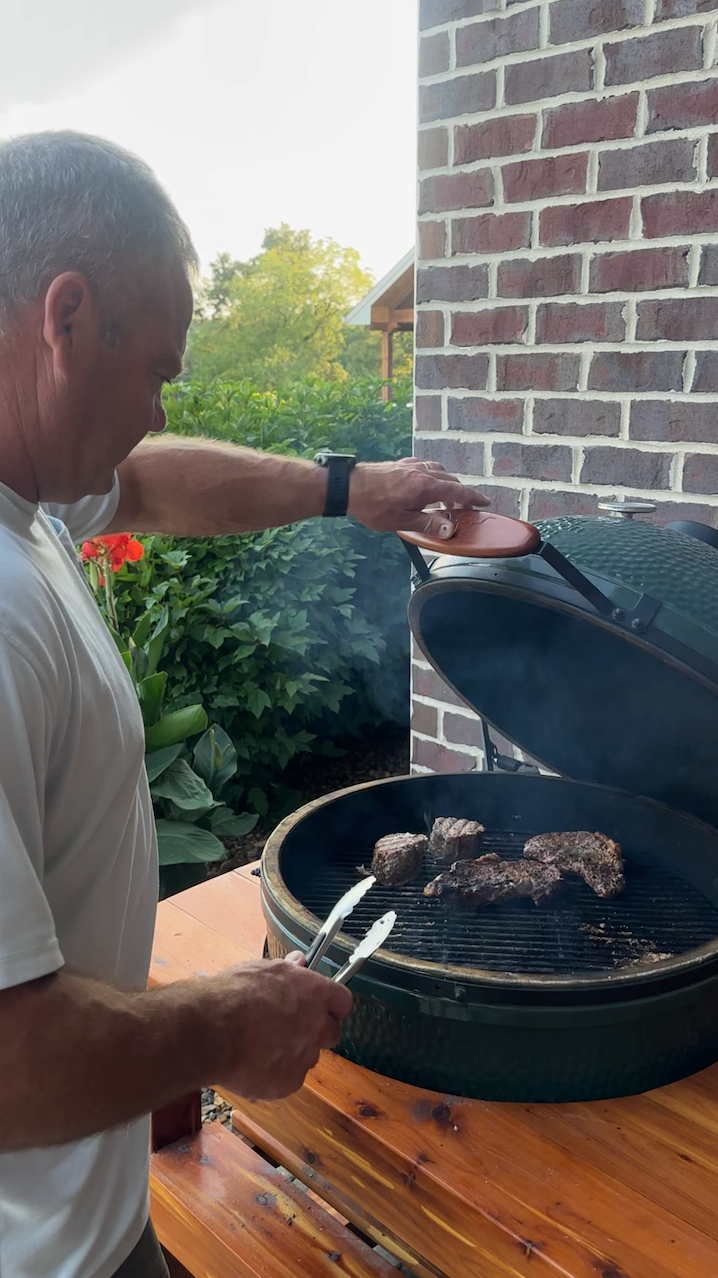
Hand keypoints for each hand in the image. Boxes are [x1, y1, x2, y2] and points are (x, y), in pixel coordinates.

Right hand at [214, 957, 351, 1100]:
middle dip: (314, 1032)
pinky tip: (252, 1064)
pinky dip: (274, 1075)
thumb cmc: (234, 994)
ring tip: (260, 1047)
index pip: (342, 1001)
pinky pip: (288, 1079)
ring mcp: (305, 1057)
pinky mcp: (290, 1083)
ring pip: (306, 1057)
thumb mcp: (262, 969)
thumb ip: (288, 969)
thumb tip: (299, 961)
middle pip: (331, 1033)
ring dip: (292, 1053)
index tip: (319, 1006)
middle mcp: (318, 1026)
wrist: (214, 1030)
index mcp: (315, 993)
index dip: (331, 1005)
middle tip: (287, 1028)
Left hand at [347, 457, 488, 538]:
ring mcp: (411, 466)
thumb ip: (428, 523)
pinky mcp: (401, 464)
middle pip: (450, 481)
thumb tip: (450, 529)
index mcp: (426, 486)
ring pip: (438, 471)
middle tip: (464, 508)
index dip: (474, 498)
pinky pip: (424, 467)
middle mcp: (422, 472)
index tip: (485, 502)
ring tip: (444, 500)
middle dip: (461, 494)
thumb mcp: (402, 521)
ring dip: (446, 484)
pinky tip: (425, 485)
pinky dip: (432, 476)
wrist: (349, 486)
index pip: (458, 491)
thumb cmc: (373, 505)